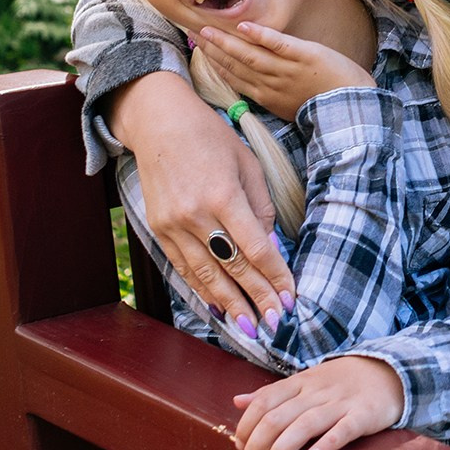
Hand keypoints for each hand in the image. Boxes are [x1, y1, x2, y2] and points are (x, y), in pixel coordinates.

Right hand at [107, 71, 296, 326]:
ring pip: (204, 275)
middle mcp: (195, 215)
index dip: (275, 277)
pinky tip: (217, 307)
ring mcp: (172, 225)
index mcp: (222, 196)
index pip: (255, 249)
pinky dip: (201, 290)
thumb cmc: (210, 137)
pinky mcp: (158, 230)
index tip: (291, 299)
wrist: (158, 121)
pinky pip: (183, 268)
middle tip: (276, 325)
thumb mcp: (247, 164)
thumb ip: (260, 208)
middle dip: (256, 299)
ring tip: (249, 328)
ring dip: (229, 305)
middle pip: (232, 268)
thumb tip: (270, 247)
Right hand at [194, 22, 374, 120]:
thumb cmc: (326, 105)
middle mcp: (273, 84)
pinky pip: (279, 45)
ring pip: (251, 55)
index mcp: (268, 98)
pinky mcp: (305, 55)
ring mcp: (288, 70)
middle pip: (236, 65)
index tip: (199, 50)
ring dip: (227, 42)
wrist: (355, 105)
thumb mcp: (291, 106)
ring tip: (208, 29)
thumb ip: (271, 93)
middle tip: (194, 33)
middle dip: (214, 50)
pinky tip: (244, 26)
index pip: (234, 78)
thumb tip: (253, 80)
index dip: (215, 63)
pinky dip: (261, 36)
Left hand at [231, 355, 404, 449]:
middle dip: (258, 442)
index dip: (248, 423)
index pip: (266, 400)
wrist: (389, 370)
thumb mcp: (305, 380)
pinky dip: (327, 443)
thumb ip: (272, 393)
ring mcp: (341, 403)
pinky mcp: (364, 415)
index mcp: (301, 381)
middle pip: (280, 415)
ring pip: (306, 423)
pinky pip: (344, 430)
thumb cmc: (340, 381)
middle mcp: (317, 391)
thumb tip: (237, 401)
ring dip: (283, 447)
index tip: (239, 445)